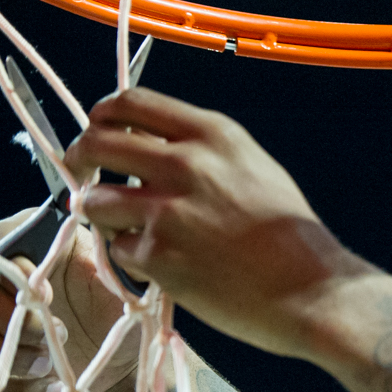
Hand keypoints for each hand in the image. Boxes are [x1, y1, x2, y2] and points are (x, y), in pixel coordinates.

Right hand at [0, 211, 140, 391]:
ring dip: (12, 355)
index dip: (16, 272)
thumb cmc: (125, 308)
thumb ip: (114, 256)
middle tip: (61, 334)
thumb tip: (111, 234)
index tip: (49, 296)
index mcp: (35, 243)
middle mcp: (3, 277)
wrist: (125, 357)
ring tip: (54, 364)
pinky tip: (52, 386)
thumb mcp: (128, 279)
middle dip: (14, 321)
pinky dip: (17, 387)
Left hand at [63, 88, 362, 359]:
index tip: (97, 131)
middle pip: (97, 143)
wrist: (311, 288)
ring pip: (94, 200)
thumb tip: (150, 147)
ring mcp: (167, 210)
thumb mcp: (253, 166)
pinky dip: (132, 258)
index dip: (102, 117)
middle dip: (80, 160)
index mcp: (212, 134)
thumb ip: (203, 150)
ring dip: (102, 216)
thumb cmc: (290, 234)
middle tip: (85, 178)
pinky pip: (117, 248)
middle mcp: (186, 163)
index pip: (130, 102)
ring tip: (131, 231)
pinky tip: (164, 265)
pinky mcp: (158, 256)